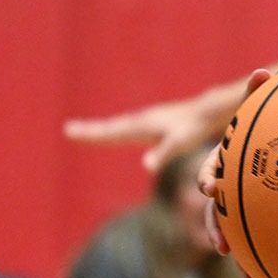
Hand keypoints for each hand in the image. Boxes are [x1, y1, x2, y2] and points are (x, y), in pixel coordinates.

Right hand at [65, 94, 207, 173]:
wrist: (209, 111)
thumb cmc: (195, 128)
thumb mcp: (179, 143)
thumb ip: (164, 153)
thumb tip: (147, 166)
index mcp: (142, 126)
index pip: (111, 132)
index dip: (91, 134)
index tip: (70, 131)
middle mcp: (142, 120)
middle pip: (111, 127)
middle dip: (90, 130)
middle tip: (69, 130)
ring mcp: (148, 120)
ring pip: (120, 125)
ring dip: (102, 129)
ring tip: (86, 131)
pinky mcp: (156, 122)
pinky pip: (131, 126)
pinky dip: (118, 129)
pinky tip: (120, 132)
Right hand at [199, 68, 272, 254]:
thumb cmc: (275, 108)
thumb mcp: (265, 97)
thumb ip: (260, 87)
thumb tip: (263, 70)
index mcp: (229, 154)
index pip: (212, 167)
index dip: (209, 176)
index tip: (212, 187)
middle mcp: (232, 176)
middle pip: (218, 205)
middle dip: (217, 225)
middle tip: (222, 244)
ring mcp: (246, 194)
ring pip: (235, 224)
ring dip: (237, 244)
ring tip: (247, 272)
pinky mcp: (262, 208)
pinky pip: (257, 232)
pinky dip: (259, 253)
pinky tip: (266, 276)